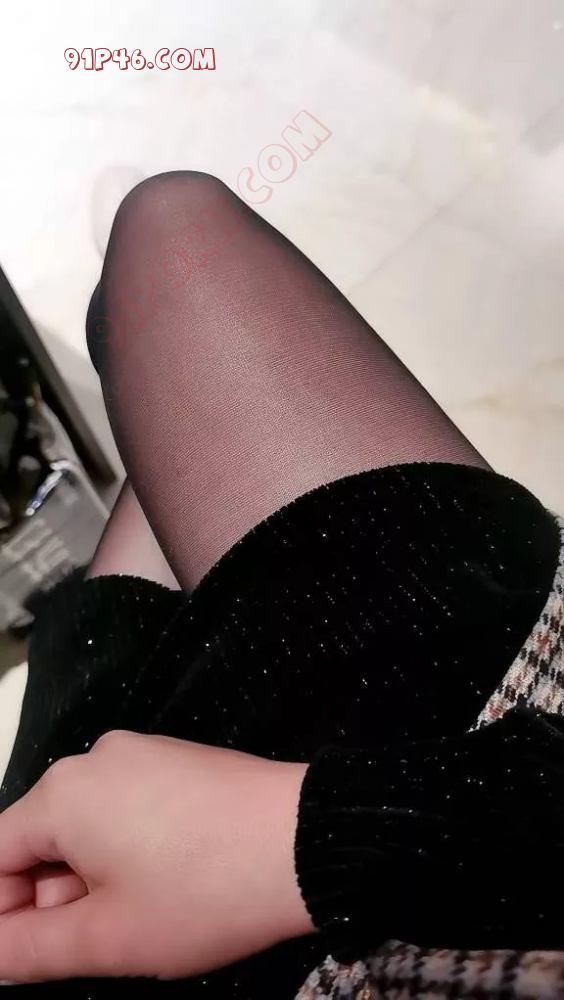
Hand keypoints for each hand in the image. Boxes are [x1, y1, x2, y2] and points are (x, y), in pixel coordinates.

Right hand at [0, 732, 311, 981]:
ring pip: (86, 825)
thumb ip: (27, 949)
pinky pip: (127, 806)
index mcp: (63, 793)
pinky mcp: (179, 760)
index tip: (31, 957)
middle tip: (96, 946)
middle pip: (40, 837)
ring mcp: (143, 753)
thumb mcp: (107, 938)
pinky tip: (168, 883)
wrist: (308, 842)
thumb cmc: (204, 893)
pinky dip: (127, 850)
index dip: (4, 914)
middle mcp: (96, 759)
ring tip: (139, 920)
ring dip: (90, 879)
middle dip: (50, 899)